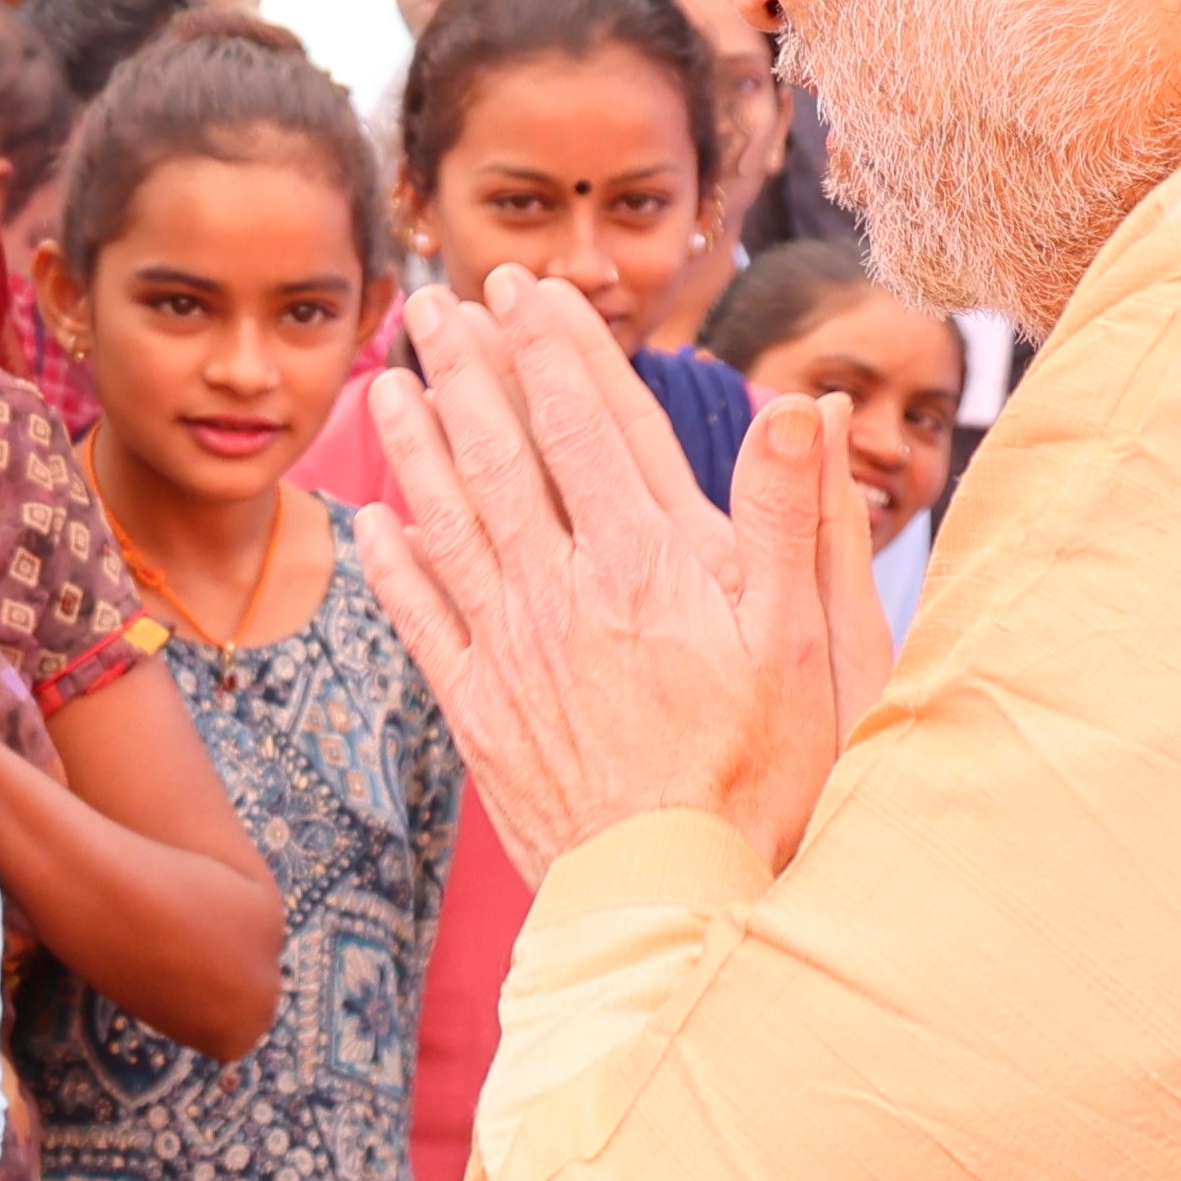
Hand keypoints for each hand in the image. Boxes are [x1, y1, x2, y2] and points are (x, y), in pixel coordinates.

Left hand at [345, 275, 887, 882]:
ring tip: (392, 380)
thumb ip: (800, 519)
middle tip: (441, 305)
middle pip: (509, 451)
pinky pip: (419, 618)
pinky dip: (391, 562)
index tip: (530, 288)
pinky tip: (371, 520)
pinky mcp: (478, 709)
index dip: (558, 347)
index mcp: (652, 559)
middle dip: (472, 369)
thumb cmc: (762, 772)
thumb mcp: (810, 641)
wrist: (670, 892)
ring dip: (418, 442)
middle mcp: (568, 588)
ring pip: (450, 518)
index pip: (593, 422)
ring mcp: (512, 648)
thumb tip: (802, 406)